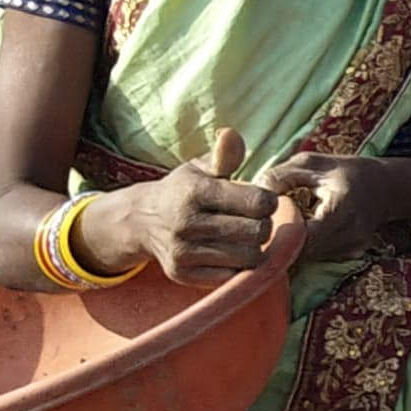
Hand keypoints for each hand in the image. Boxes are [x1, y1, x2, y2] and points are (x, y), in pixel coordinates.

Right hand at [107, 126, 276, 279]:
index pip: (258, 202)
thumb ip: (224, 155)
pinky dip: (238, 266)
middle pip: (258, 232)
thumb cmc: (182, 191)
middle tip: (254, 221)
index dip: (269, 201)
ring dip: (254, 248)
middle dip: (264, 225)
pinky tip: (230, 252)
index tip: (262, 201)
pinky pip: (232, 276)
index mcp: (194, 191)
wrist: (140, 221)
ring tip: (243, 237)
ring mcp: (183, 252)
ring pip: (248, 257)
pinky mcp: (182, 274)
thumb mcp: (199, 168)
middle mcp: (186, 222)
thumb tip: (231, 134)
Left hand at [255, 151, 406, 265]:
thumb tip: (250, 192)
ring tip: (271, 232)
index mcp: (342, 209)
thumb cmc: (346, 171)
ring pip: (308, 258)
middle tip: (254, 234)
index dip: (276, 236)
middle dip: (277, 244)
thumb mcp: (311, 162)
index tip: (255, 228)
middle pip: (303, 252)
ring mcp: (352, 248)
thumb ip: (279, 176)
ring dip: (288, 248)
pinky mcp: (349, 255)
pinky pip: (317, 257)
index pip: (303, 237)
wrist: (387, 187)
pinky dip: (301, 248)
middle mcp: (351, 234)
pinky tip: (292, 235)